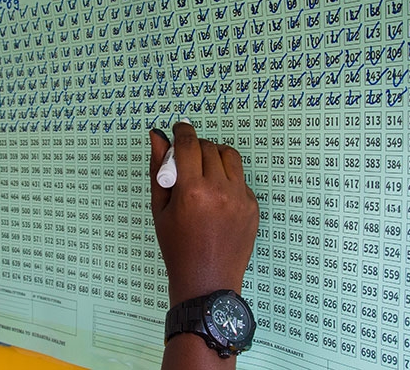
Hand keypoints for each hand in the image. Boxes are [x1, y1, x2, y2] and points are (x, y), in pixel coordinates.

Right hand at [149, 122, 258, 306]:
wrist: (206, 281)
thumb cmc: (177, 248)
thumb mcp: (159, 209)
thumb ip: (158, 169)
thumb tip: (156, 137)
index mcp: (192, 191)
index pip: (189, 143)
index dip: (182, 131)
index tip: (179, 128)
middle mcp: (219, 191)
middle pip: (209, 147)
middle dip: (196, 147)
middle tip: (186, 159)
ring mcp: (240, 199)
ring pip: (230, 156)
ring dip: (215, 156)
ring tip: (204, 171)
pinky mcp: (252, 207)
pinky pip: (240, 179)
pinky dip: (227, 178)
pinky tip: (215, 197)